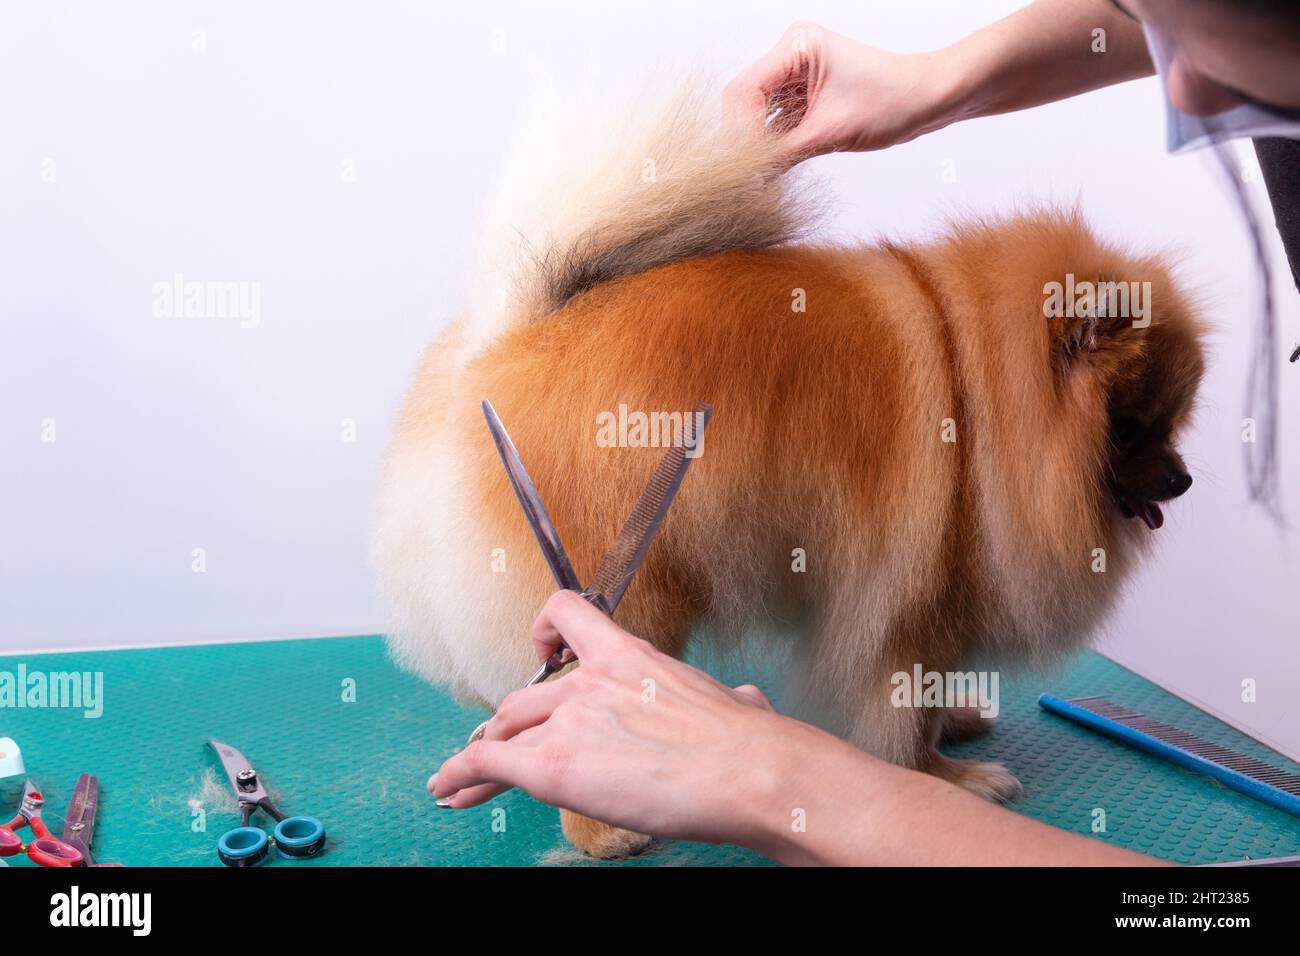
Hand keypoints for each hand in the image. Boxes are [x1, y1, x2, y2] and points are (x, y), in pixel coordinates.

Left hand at [429, 591, 1164, 865]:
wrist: (754, 771)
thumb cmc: (755, 747)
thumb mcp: (735, 706)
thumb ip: (725, 702)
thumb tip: (746, 707)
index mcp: (632, 657)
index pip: (569, 616)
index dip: (544, 634)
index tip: (539, 651)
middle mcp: (590, 680)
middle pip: (526, 694)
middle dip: (507, 724)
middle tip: (491, 746)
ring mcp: (569, 719)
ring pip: (502, 729)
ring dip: (479, 755)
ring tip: (455, 783)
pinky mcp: (552, 763)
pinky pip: (489, 762)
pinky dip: (462, 775)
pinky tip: (449, 790)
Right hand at [724, 21, 953, 162]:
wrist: (927, 99)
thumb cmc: (891, 103)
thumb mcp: (828, 134)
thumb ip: (780, 155)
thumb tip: (745, 180)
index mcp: (797, 46)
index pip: (745, 90)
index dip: (739, 131)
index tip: (742, 166)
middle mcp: (792, 52)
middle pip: (745, 99)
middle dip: (743, 137)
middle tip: (745, 175)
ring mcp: (797, 71)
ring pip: (756, 111)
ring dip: (756, 142)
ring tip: (756, 175)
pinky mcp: (804, 90)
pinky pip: (774, 118)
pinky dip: (771, 142)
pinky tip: (769, 166)